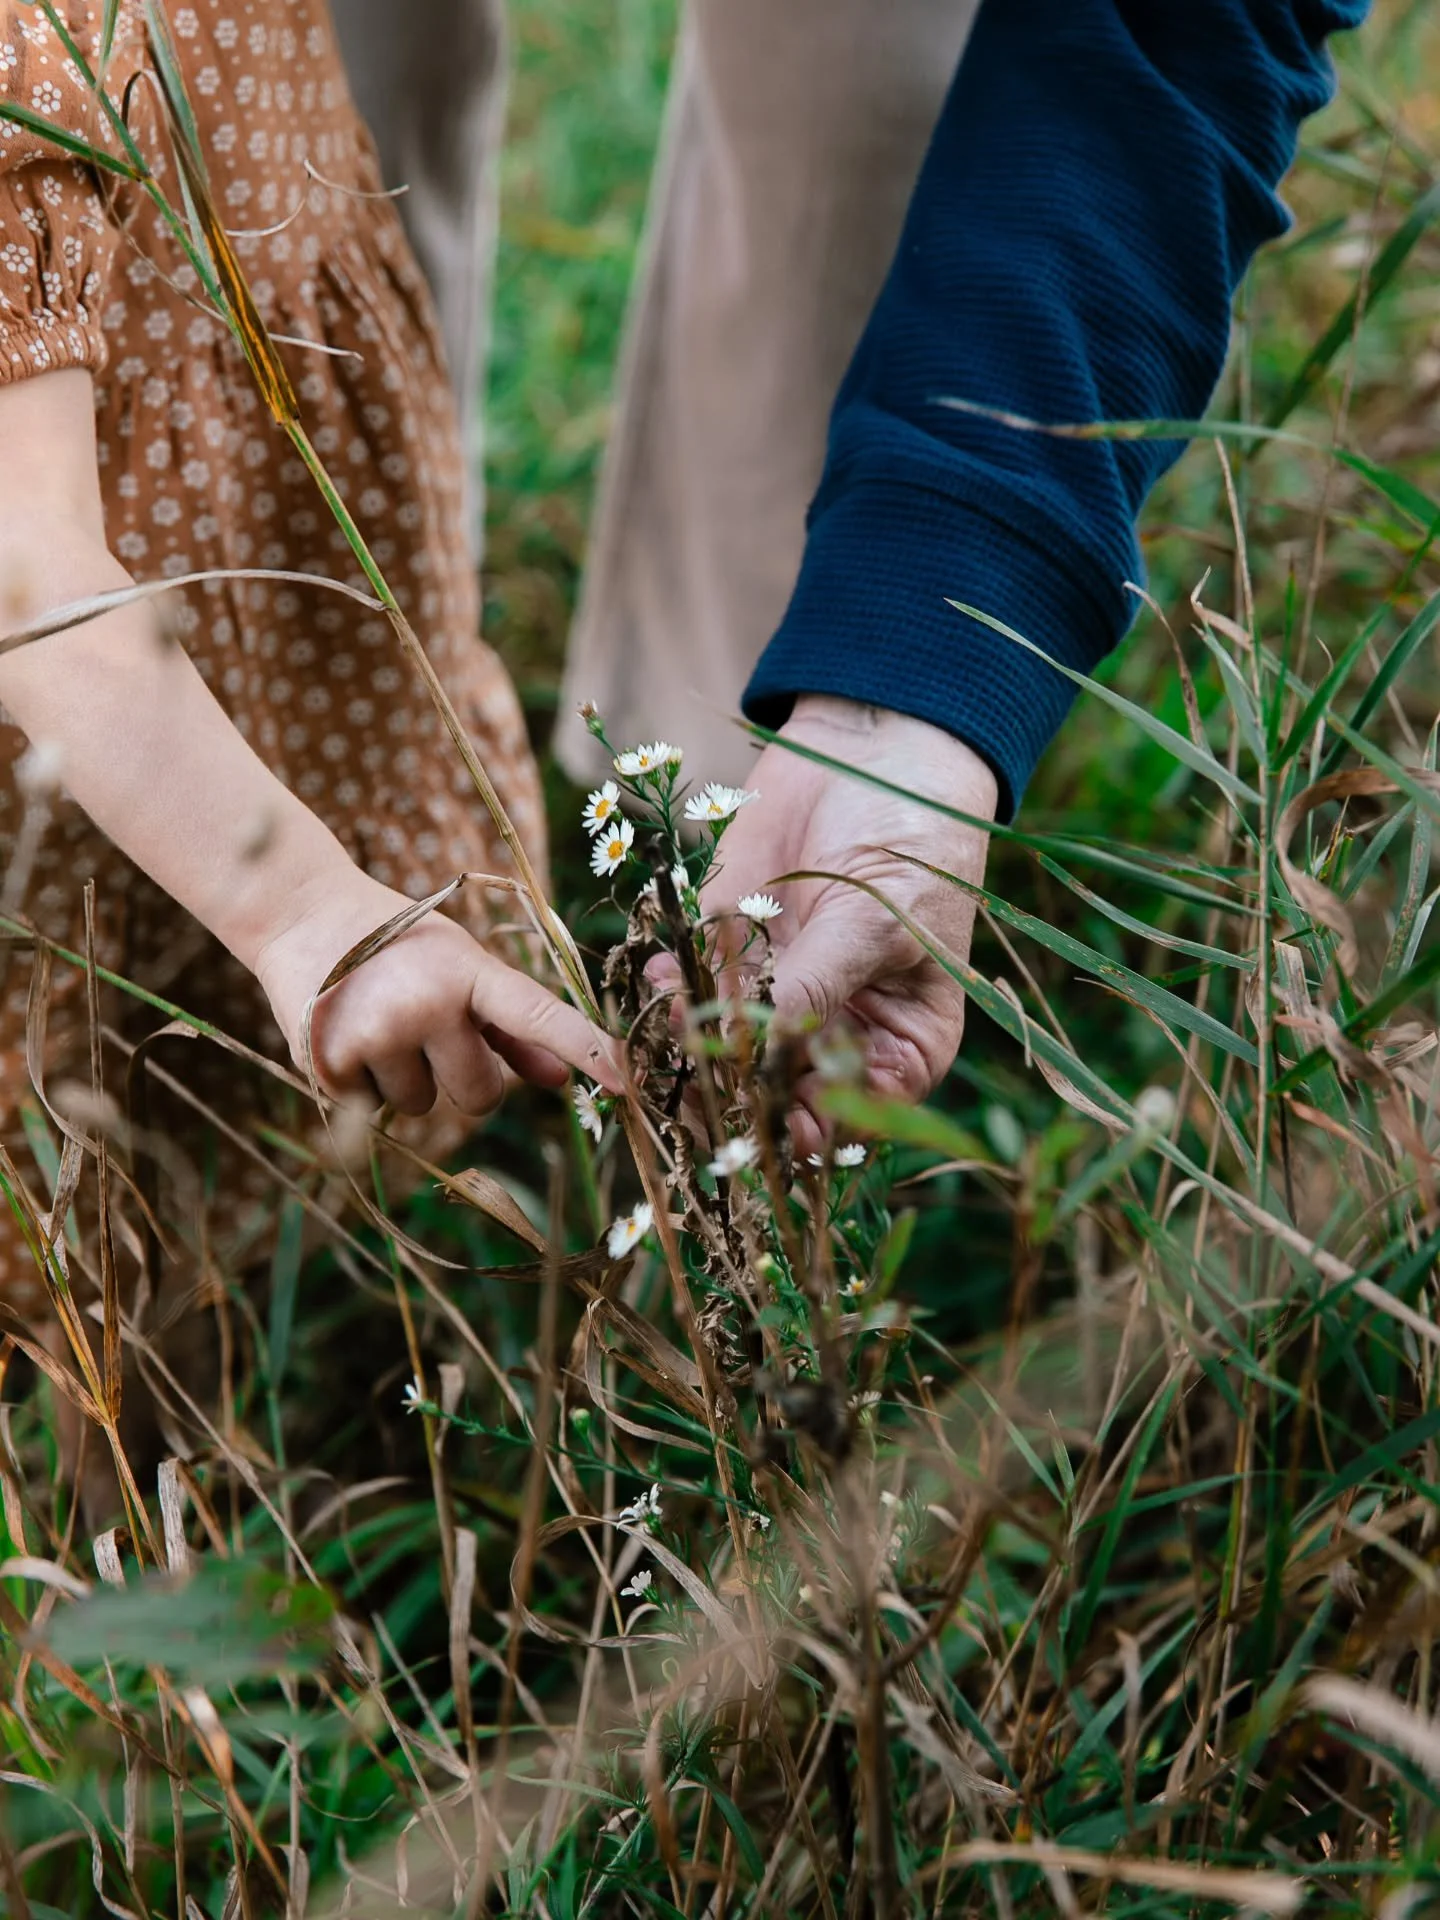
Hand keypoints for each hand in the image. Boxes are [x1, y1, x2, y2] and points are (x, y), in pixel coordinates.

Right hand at [255, 871, 616, 1117]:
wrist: (300, 914)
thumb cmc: (399, 946)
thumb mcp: (459, 967)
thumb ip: (509, 1027)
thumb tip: (560, 1079)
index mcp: (468, 972)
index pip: (539, 1017)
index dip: (587, 1050)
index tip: (629, 1082)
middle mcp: (426, 1003)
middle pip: (481, 1097)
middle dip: (462, 1077)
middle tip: (425, 1029)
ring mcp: (377, 1035)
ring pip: (422, 1107)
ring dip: (405, 1079)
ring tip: (376, 1021)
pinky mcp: (329, 1064)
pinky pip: (372, 1108)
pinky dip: (362, 1083)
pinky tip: (346, 1034)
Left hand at [699, 696, 996, 1152]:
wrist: (874, 748)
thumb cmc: (911, 840)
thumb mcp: (874, 922)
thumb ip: (815, 990)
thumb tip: (756, 1055)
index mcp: (899, 1050)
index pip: (847, 1124)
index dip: (803, 1133)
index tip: (761, 1121)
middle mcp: (836, 1038)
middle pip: (775, 1099)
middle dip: (725, 1094)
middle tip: (686, 1078)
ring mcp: (778, 997)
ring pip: (722, 1053)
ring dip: (684, 1045)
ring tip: (663, 1020)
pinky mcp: (732, 952)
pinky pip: (692, 991)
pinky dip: (669, 991)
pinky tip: (662, 973)